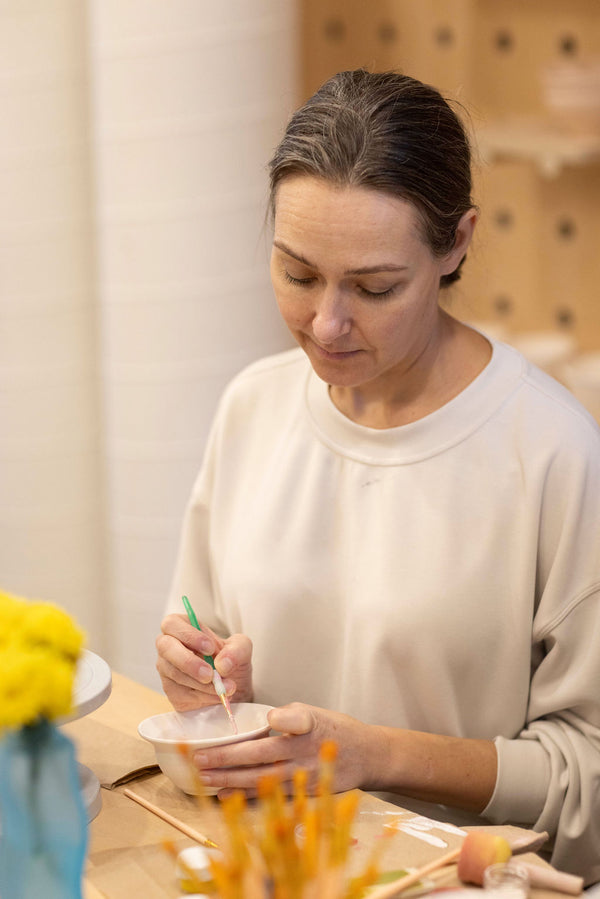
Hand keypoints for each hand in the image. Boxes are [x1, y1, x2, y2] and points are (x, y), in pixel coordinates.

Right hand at [156, 613, 253, 710]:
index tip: (210, 648)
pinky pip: (181, 694)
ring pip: (175, 674)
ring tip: (225, 687)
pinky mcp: (172, 692)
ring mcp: (167, 671)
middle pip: (165, 647)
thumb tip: (221, 664)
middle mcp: (169, 648)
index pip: (172, 624)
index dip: (188, 635)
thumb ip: (237, 650)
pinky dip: (202, 697)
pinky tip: (216, 695)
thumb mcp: (242, 649)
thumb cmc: (230, 661)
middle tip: (210, 674)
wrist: (233, 689)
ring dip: (202, 684)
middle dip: (188, 661)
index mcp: (183, 629)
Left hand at [191, 702, 384, 797]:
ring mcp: (305, 775)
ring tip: (204, 778)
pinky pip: (271, 794)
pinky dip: (247, 795)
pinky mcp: (305, 793)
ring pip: (262, 778)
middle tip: (200, 759)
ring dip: (231, 779)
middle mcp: (307, 751)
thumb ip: (290, 716)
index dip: (285, 719)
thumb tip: (264, 721)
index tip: (272, 719)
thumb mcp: (317, 712)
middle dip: (228, 757)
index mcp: (312, 724)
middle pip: (264, 754)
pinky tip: (226, 795)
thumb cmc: (335, 729)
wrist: (367, 756)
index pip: (299, 719)